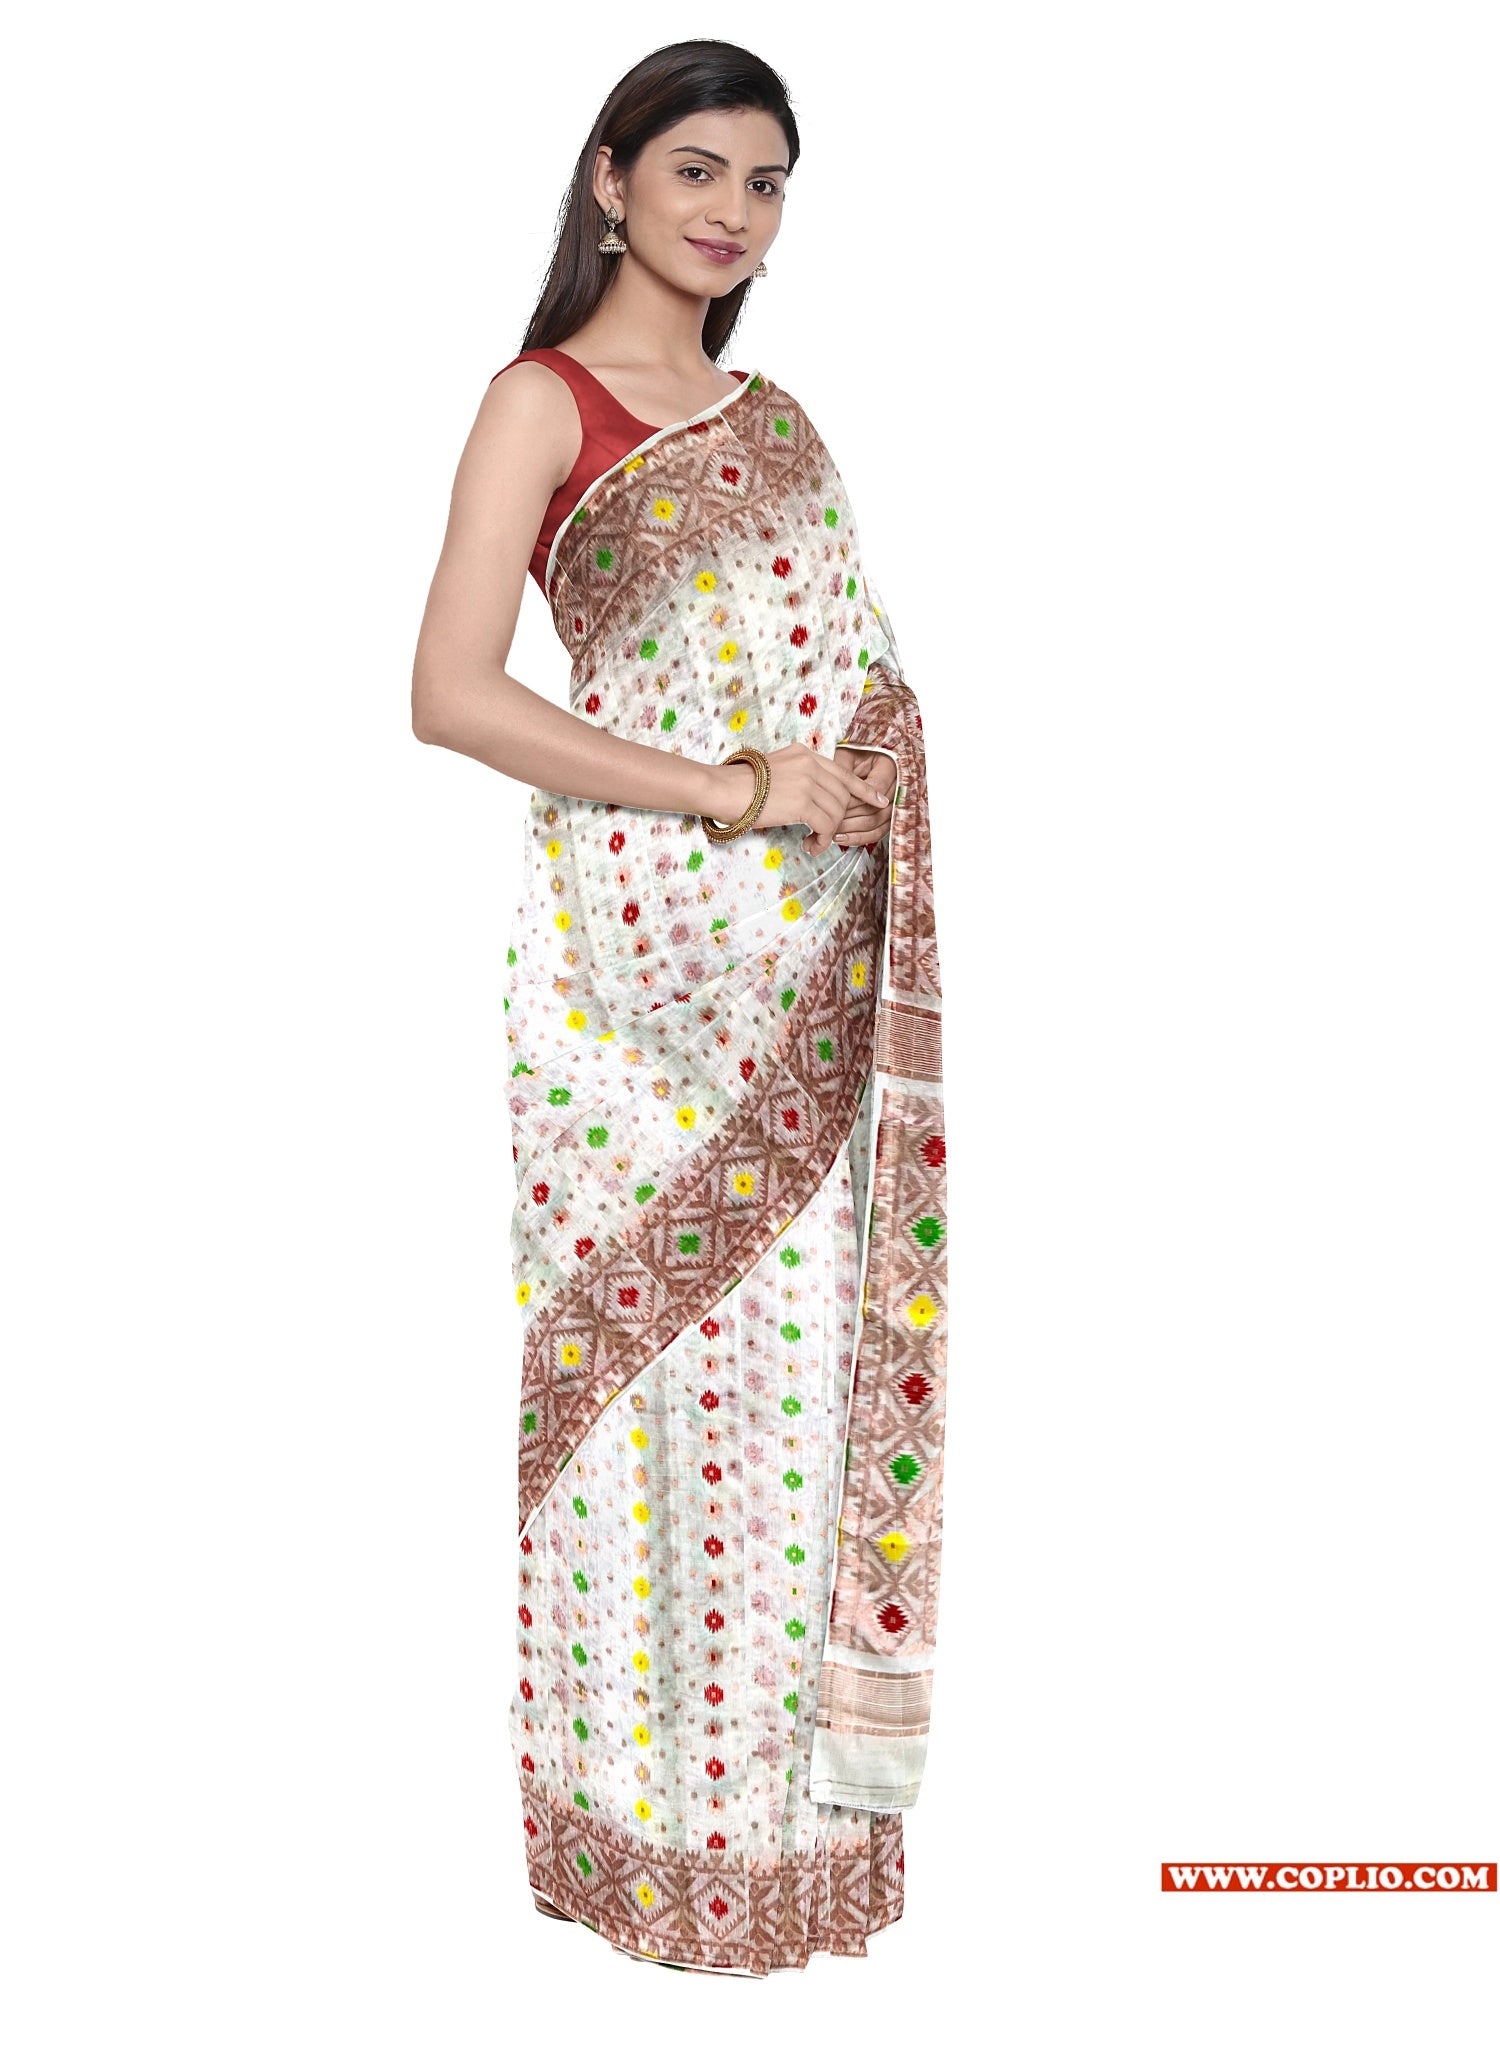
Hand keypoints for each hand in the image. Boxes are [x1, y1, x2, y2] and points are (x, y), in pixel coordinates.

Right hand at [704, 742, 890, 855]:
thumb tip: (814, 799)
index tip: (879, 801)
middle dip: (838, 819)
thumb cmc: (741, 786)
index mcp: (805, 754)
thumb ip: (799, 776)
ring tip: (813, 842)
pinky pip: (826, 826)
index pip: (843, 772)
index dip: (864, 789)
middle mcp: (810, 764)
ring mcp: (808, 782)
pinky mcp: (802, 802)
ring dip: (828, 833)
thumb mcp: (776, 770)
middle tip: (824, 835)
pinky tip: (810, 845)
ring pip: (837, 812)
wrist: (723, 789)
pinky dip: (822, 840)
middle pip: (843, 796)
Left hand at [831, 746, 897, 847]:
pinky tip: (842, 838)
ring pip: (878, 825)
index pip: (876, 788)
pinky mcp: (889, 816)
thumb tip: (833, 792)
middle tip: (829, 820)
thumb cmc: (857, 752)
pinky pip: (878, 833)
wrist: (869, 755)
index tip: (835, 803)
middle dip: (850, 818)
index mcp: (890, 766)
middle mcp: (898, 786)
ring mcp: (895, 803)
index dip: (855, 799)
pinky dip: (859, 838)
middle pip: (878, 811)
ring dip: (853, 831)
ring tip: (832, 832)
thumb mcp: (848, 753)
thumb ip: (843, 771)